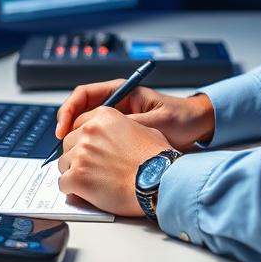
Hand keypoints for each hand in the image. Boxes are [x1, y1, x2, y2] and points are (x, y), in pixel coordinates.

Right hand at [56, 80, 214, 150]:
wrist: (197, 127)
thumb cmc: (180, 118)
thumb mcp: (154, 121)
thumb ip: (130, 125)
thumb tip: (102, 134)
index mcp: (121, 93)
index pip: (83, 95)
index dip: (68, 111)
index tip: (63, 129)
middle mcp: (115, 106)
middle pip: (79, 116)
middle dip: (68, 132)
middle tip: (64, 151)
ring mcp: (116, 123)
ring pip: (85, 132)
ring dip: (77, 146)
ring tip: (73, 162)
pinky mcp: (120, 139)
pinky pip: (98, 144)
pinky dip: (90, 155)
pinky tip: (89, 168)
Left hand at [57, 106, 168, 216]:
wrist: (157, 181)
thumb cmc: (155, 159)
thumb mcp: (142, 129)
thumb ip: (121, 128)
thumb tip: (117, 136)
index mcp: (104, 116)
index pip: (79, 123)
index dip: (83, 138)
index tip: (87, 148)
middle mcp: (89, 132)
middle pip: (68, 143)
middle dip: (76, 155)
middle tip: (90, 167)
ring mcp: (81, 154)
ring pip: (63, 164)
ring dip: (74, 172)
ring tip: (91, 182)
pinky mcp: (77, 177)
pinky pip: (63, 184)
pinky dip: (72, 190)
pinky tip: (85, 193)